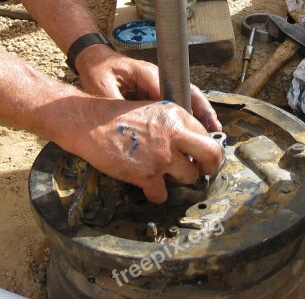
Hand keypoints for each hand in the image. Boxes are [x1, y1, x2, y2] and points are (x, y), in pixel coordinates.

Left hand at [76, 44, 221, 131]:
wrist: (95, 59)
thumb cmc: (99, 70)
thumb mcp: (102, 87)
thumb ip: (115, 104)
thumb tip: (127, 124)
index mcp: (147, 73)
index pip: (171, 90)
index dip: (185, 107)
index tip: (194, 123)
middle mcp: (158, 77)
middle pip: (187, 91)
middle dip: (202, 110)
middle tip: (215, 129)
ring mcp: (160, 83)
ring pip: (187, 97)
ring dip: (200, 114)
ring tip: (213, 131)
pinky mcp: (157, 91)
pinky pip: (177, 102)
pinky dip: (189, 115)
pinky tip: (197, 130)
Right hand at [76, 98, 225, 202]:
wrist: (92, 124)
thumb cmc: (120, 118)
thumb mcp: (154, 110)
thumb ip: (176, 124)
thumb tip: (196, 145)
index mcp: (176, 115)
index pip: (206, 135)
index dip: (204, 149)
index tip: (201, 158)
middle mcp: (173, 133)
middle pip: (212, 155)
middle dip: (210, 167)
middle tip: (202, 172)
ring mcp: (162, 155)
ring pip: (189, 178)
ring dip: (178, 180)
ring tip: (164, 174)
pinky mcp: (147, 174)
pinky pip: (163, 195)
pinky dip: (155, 194)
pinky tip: (147, 185)